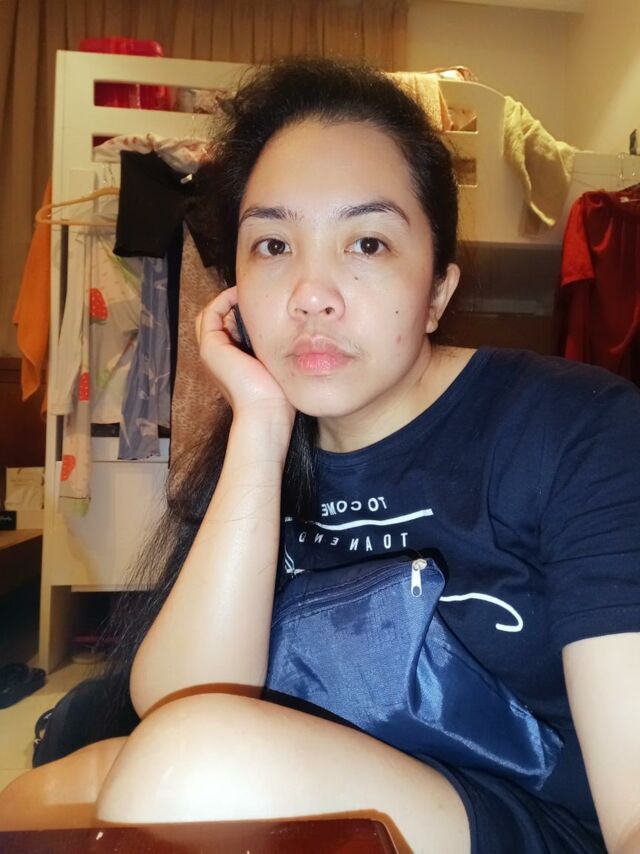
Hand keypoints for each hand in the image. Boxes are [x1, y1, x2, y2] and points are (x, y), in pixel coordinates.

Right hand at [195, 287, 294, 425]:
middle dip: (232, 303)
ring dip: (228, 299)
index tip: (263, 300)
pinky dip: (225, 300)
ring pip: (210, 314)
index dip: (239, 311)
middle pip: (215, 318)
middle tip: (253, 292)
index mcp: (228, 361)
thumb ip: (276, 349)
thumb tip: (295, 331)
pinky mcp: (211, 347)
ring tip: (249, 290)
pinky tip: (244, 294)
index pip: (226, 326)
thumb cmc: (277, 397)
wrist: (265, 413)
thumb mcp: (277, 367)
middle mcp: (216, 355)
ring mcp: (210, 351)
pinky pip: (211, 313)